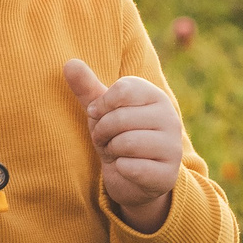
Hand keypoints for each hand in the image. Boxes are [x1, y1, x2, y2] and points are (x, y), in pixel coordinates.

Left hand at [62, 60, 182, 233]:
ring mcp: (172, 147)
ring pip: (126, 143)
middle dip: (102, 131)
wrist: (135, 179)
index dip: (101, 106)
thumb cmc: (118, 137)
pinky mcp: (168, 174)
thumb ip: (87, 88)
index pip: (122, 90)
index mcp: (155, 97)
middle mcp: (170, 118)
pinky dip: (120, 169)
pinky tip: (126, 169)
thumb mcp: (101, 111)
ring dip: (111, 150)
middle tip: (106, 139)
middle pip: (121, 117)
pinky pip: (131, 168)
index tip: (100, 115)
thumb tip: (69, 63)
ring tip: (116, 152)